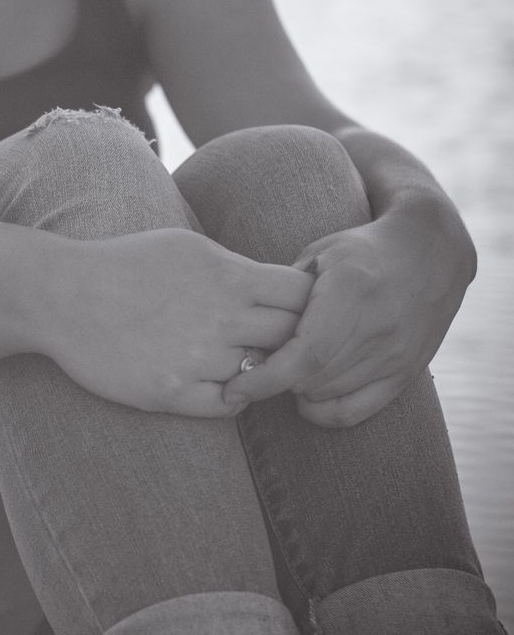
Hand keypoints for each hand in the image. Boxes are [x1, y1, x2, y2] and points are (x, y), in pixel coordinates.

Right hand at [44, 229, 311, 416]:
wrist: (61, 294)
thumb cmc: (122, 264)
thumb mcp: (185, 245)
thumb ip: (234, 267)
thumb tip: (278, 285)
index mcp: (227, 275)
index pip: (303, 295)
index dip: (301, 304)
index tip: (284, 310)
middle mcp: (220, 317)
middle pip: (292, 338)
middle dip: (285, 340)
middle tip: (264, 342)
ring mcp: (197, 358)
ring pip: (260, 375)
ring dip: (252, 371)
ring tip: (225, 359)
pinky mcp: (170, 392)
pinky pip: (228, 406)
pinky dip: (228, 398)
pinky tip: (210, 382)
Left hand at [223, 207, 474, 426]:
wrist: (430, 255)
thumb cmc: (362, 252)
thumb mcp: (319, 253)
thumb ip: (284, 290)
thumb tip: (246, 328)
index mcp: (351, 292)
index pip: (304, 355)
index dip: (264, 379)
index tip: (233, 388)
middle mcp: (378, 329)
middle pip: (310, 379)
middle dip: (274, 377)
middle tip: (257, 361)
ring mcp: (395, 356)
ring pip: (327, 395)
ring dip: (296, 388)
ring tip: (285, 365)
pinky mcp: (405, 374)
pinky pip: (354, 411)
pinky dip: (323, 411)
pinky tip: (306, 395)